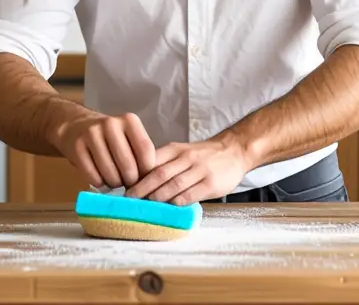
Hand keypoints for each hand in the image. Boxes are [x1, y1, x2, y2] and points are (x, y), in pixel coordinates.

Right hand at [51, 112, 156, 188]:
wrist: (75, 126)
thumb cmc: (109, 137)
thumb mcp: (128, 137)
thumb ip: (139, 153)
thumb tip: (148, 182)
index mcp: (129, 121)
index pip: (145, 151)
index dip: (147, 170)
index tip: (143, 177)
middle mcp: (111, 124)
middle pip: (128, 165)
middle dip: (130, 181)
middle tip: (127, 183)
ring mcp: (91, 134)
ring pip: (110, 173)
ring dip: (114, 184)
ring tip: (114, 181)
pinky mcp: (76, 147)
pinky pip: (93, 176)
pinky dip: (99, 183)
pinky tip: (100, 178)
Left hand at [124, 137, 251, 204]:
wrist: (234, 150)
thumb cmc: (203, 156)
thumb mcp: (182, 152)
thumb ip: (164, 164)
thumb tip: (139, 182)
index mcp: (175, 150)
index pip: (150, 160)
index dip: (136, 175)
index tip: (124, 187)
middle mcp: (186, 158)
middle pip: (159, 174)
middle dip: (141, 189)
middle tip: (129, 201)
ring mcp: (199, 170)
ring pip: (173, 185)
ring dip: (158, 197)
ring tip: (146, 207)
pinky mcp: (211, 183)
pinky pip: (191, 194)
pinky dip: (178, 202)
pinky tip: (170, 208)